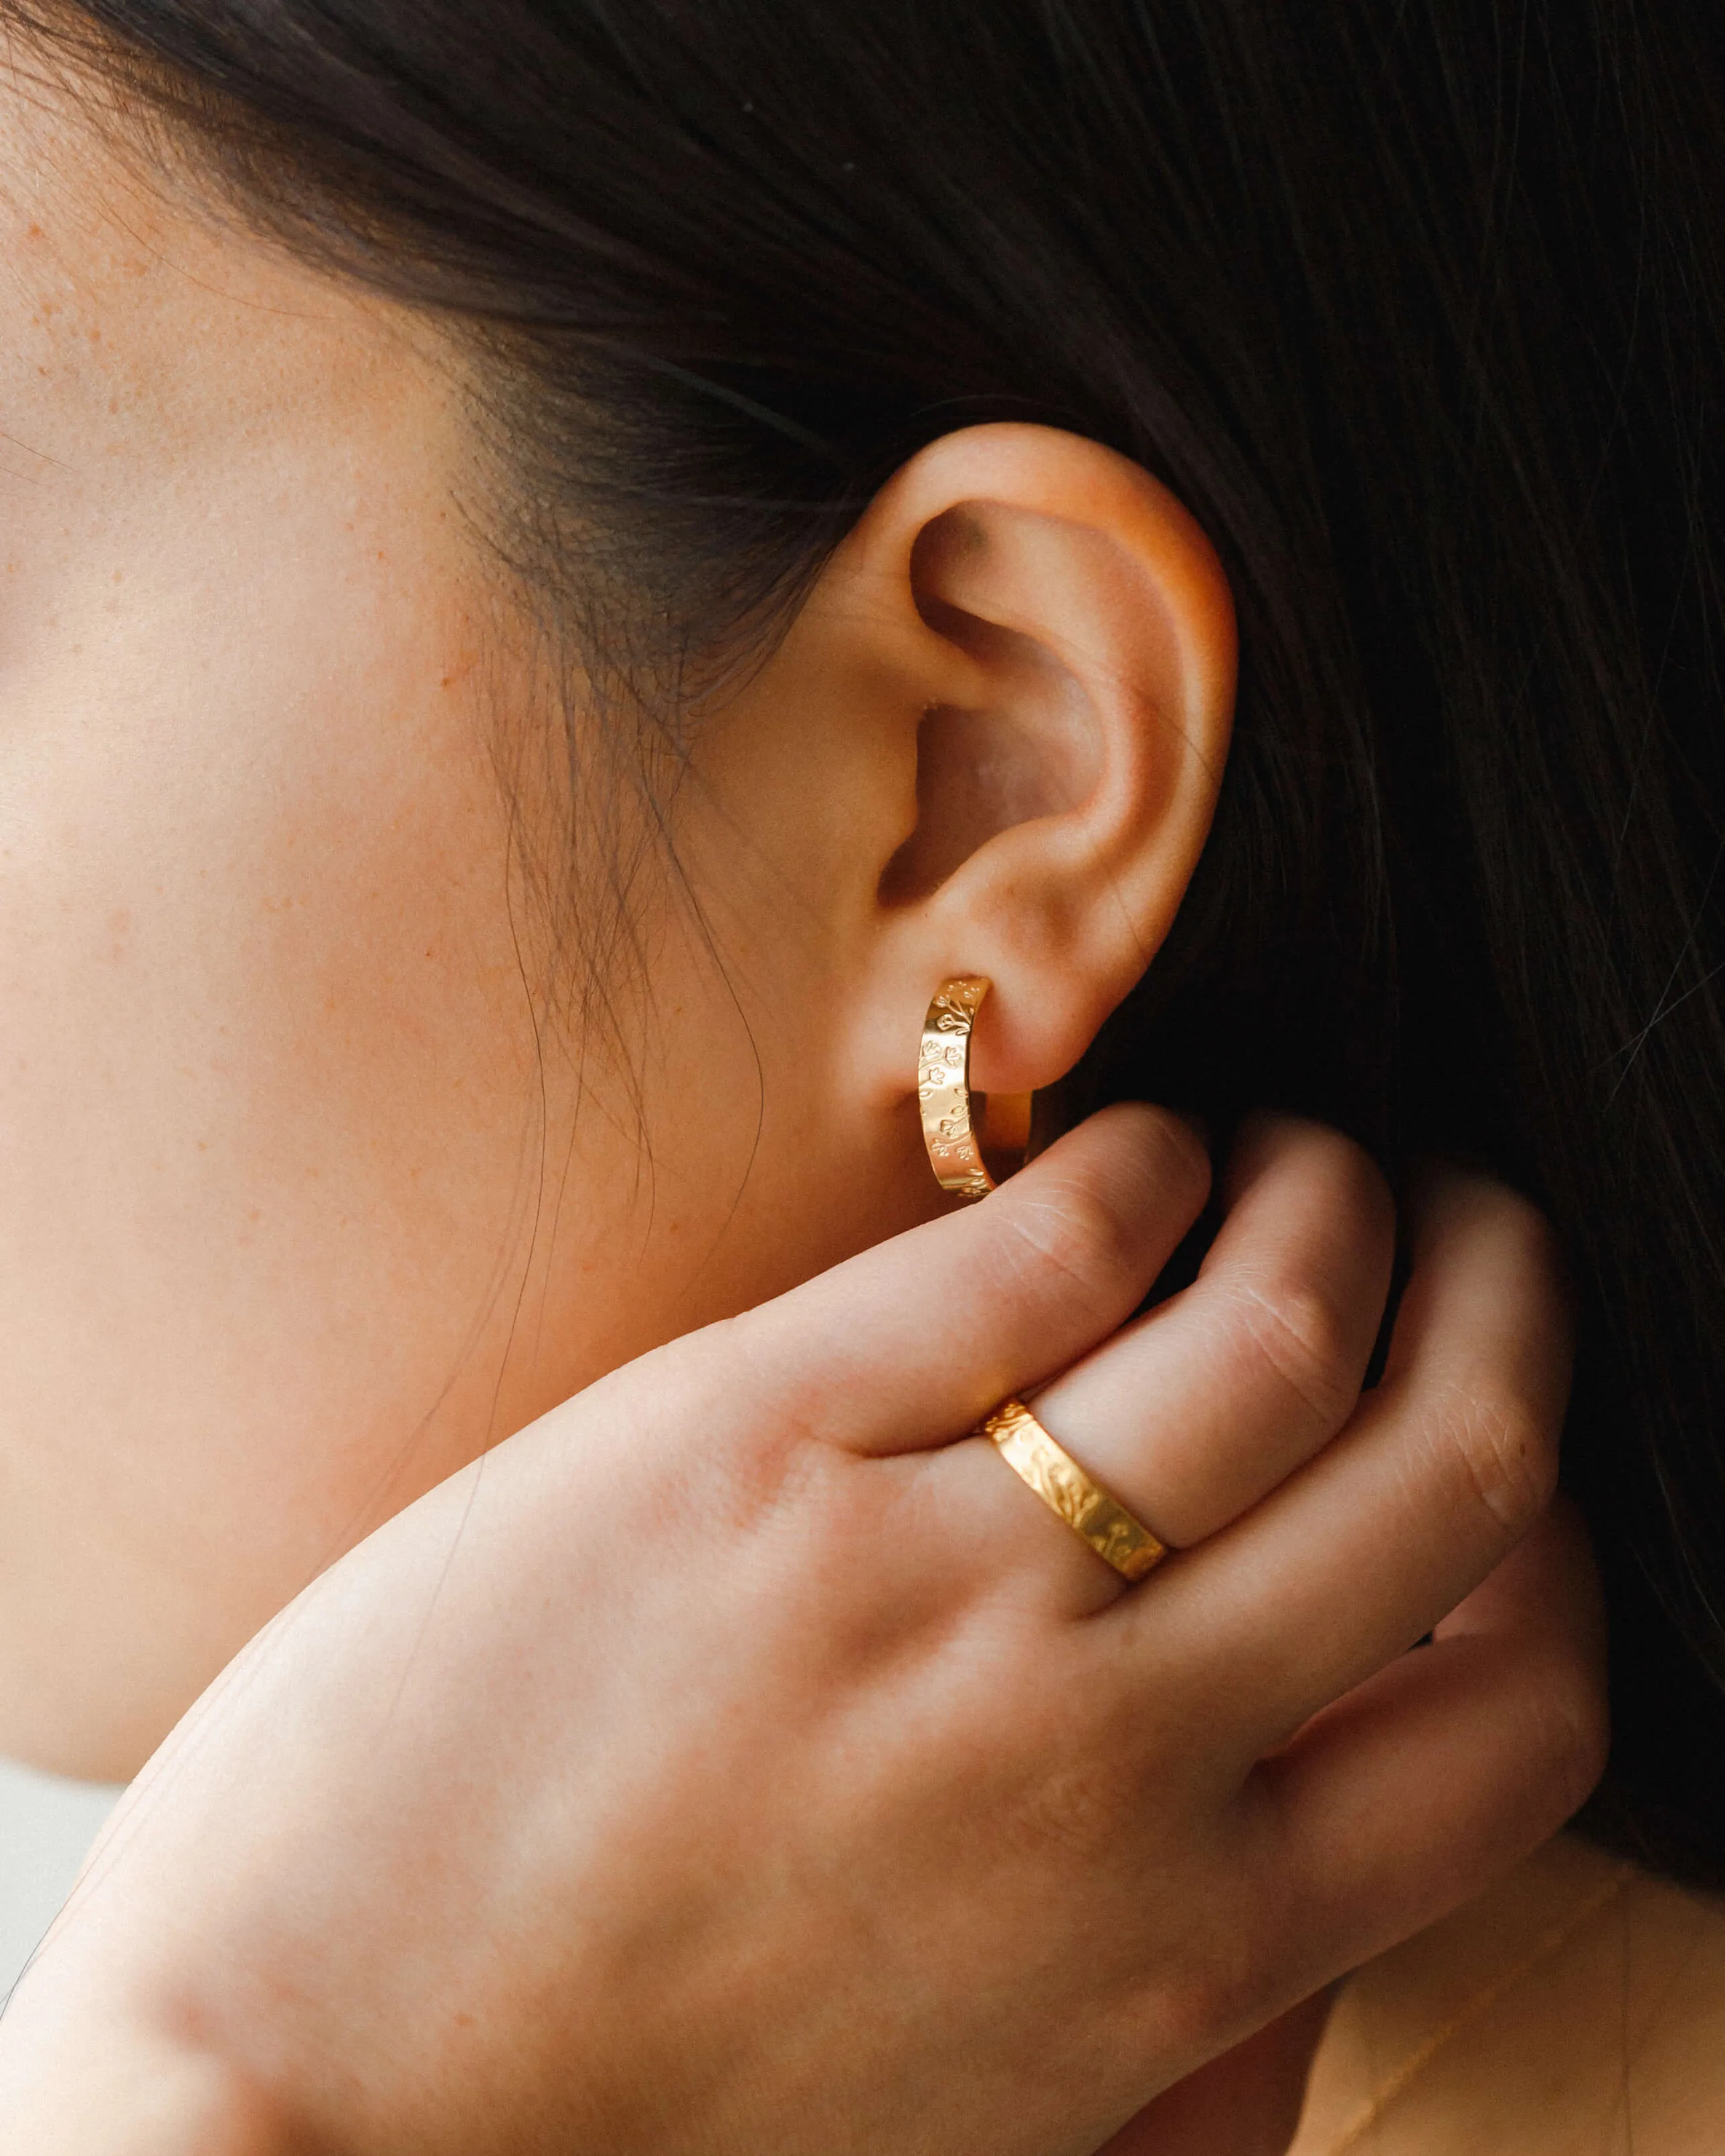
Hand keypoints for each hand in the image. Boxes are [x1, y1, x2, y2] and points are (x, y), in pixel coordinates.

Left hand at [0, 1110, 1603, 2155]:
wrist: (298, 2115)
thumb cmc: (647, 2120)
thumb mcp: (997, 2092)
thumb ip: (1187, 1962)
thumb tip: (1316, 1787)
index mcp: (1185, 1943)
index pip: (1526, 1709)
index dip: (1549, 1549)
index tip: (1480, 1444)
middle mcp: (1104, 1756)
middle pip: (1451, 1465)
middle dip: (1500, 1302)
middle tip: (1458, 1221)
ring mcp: (926, 1585)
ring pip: (1274, 1326)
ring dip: (1334, 1194)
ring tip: (1299, 1159)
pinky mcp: (740, 1441)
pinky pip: (1035, 1252)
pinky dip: (1136, 1167)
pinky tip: (1128, 1158)